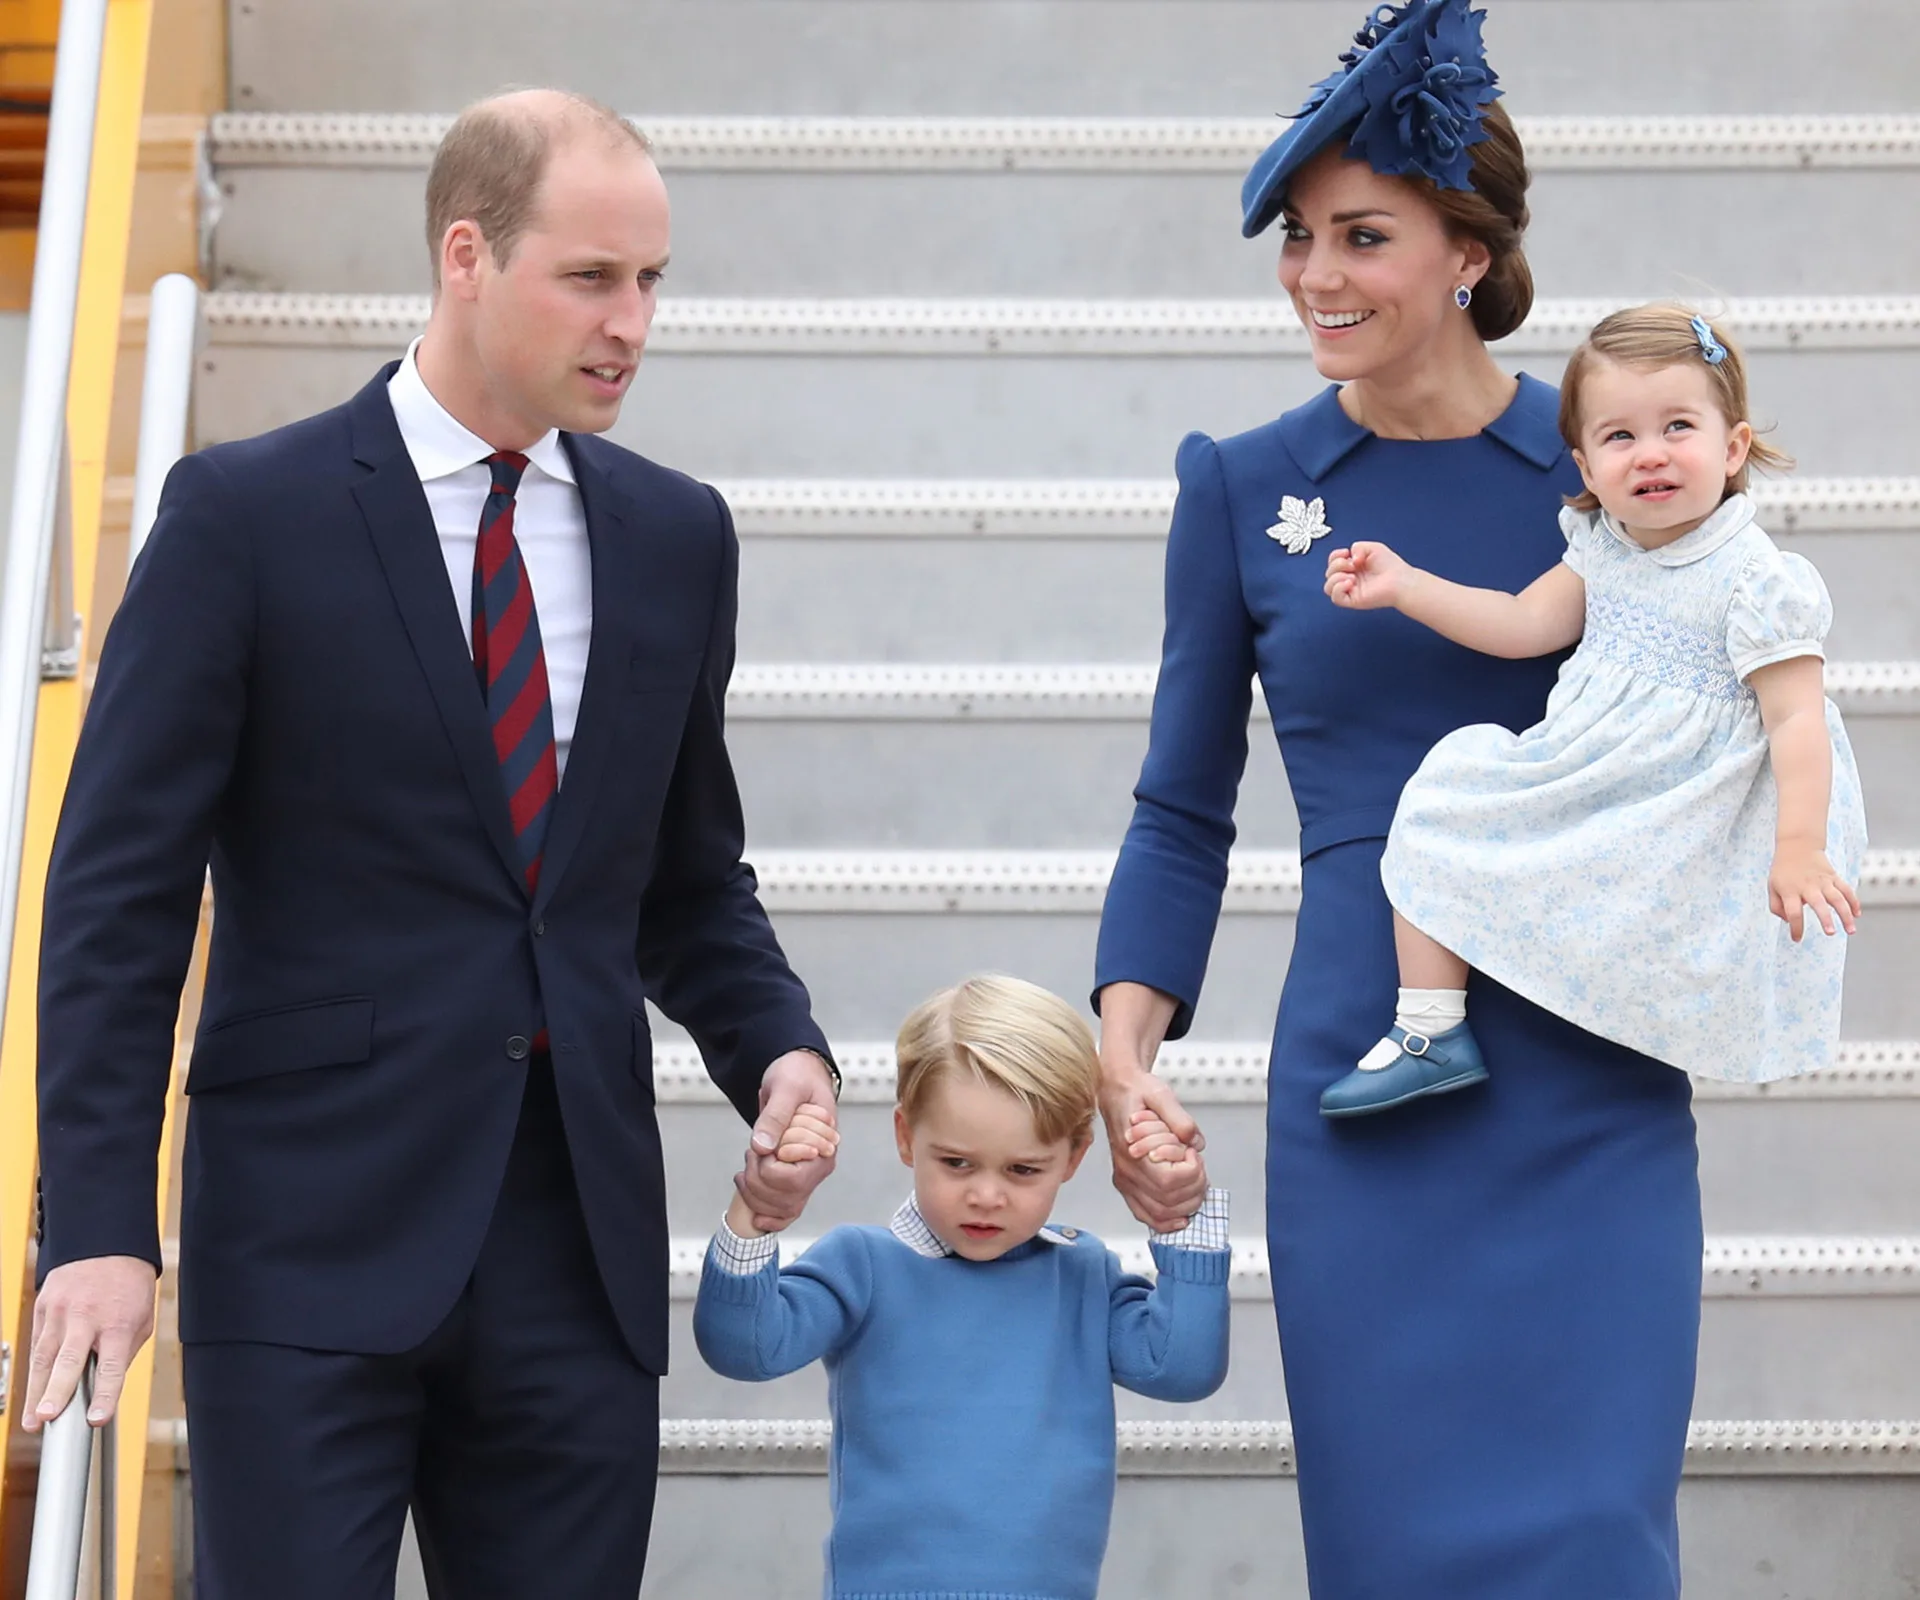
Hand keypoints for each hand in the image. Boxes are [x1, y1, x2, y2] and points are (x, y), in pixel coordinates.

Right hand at [23, 1255, 158, 1430]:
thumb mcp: (142, 1318)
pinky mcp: (43, 1307)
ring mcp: (60, 1312)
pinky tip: (33, 1393)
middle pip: (68, 1361)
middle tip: (45, 1418)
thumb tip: (104, 1386)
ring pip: (44, 1357)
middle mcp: (86, 1318)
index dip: (104, 1395)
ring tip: (32, 1421)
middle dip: (56, 1392)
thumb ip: (123, 1353)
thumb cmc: (129, 1285)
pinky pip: (37, 1344)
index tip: (96, 1418)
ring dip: (36, 1391)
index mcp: (118, 1323)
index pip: (112, 1366)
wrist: (107, 1243)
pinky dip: (34, 1370)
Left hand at [734, 1050, 839, 1231]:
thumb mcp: (785, 1088)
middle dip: (756, 1179)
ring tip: (746, 1166)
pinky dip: (768, 1215)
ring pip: (781, 1208)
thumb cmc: (797, 1076)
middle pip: (783, 1198)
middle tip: (750, 1151)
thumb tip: (762, 1147)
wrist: (797, 1074)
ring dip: (754, 1193)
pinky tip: (755, 1214)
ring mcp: (808, 1174)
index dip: (767, 1167)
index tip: (760, 1145)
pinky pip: (786, 1212)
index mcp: (824, 1146)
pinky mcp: (795, 1178)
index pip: (791, 1180)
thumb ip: (775, 1117)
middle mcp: (819, 1166)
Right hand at [1098, 1061, 1207, 1231]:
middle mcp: (1126, 1171)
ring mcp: (1125, 1180)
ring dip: (1186, 1205)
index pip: (1168, 1181)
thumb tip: (1195, 1142)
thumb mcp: (1160, 1094)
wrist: (1116, 1090)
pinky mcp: (1127, 1184)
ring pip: (1159, 1213)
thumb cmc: (1136, 1092)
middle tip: (1199, 1166)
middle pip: (1168, 1201)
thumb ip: (1179, 1118)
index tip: (1193, 1153)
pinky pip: (1145, 1214)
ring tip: (1195, 1182)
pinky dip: (1165, 1222)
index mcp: (1132, 1150)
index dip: (1190, 1172)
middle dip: (1194, 1188)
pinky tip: (1180, 1216)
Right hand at [1325, 541, 1414, 610]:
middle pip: (1329, 574)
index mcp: (1353, 567)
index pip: (1333, 563)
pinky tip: (1350, 583)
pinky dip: (1338, 588)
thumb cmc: (1390, 565)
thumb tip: (1350, 559)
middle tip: (1353, 564)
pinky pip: (1336, 598)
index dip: (1334, 556)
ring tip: (1352, 576)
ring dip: (1335, 578)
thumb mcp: (1372, 547)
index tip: (1345, 552)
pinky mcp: (1353, 600)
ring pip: (1328, 587)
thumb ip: (1357, 547)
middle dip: (1337, 565)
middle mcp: (1350, 578)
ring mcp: (1350, 590)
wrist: (1400, 579)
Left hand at [1769, 846, 1860, 941]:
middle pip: (1819, 904)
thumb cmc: (1783, 871)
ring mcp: (1823, 881)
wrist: (1797, 846)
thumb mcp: (1772, 887)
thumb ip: (1776, 907)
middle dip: (1826, 919)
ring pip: (1838, 898)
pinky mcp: (1833, 877)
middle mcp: (1808, 886)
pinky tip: (1857, 914)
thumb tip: (1788, 921)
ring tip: (1850, 930)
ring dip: (1846, 914)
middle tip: (1831, 933)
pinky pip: (1847, 890)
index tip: (1796, 939)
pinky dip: (1854, 902)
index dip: (1795, 927)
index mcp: (1790, 890)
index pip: (1793, 912)